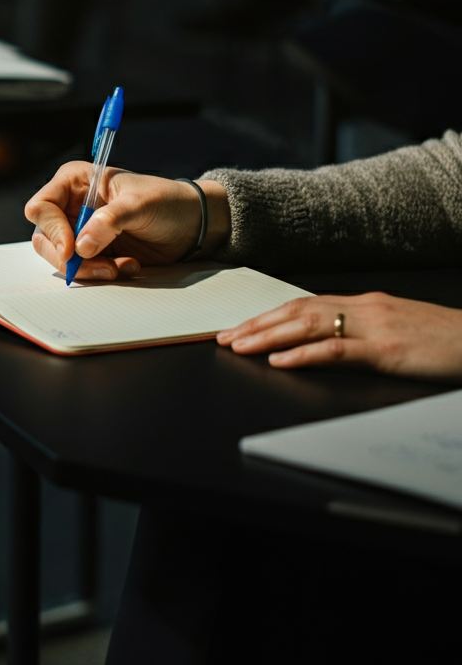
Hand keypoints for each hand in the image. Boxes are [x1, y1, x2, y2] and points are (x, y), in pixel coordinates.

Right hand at [24, 163, 230, 279]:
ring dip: (89, 269)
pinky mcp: (93, 252)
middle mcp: (72, 206)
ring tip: (120, 266)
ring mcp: (80, 230)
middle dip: (70, 258)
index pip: (42, 207)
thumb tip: (81, 245)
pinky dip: (101, 274)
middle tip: (101, 267)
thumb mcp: (140, 204)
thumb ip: (109, 221)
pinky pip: (82, 270)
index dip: (52, 230)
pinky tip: (127, 265)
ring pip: (62, 258)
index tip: (72, 249)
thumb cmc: (167, 201)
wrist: (192, 225)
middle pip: (46, 238)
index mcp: (75, 182)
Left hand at [217, 293, 461, 379]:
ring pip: (308, 326)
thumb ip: (360, 329)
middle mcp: (363, 308)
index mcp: (363, 303)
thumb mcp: (395, 328)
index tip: (239, 326)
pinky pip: (337, 350)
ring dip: (268, 337)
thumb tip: (322, 337)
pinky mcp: (388, 351)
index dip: (268, 315)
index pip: (303, 303)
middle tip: (224, 337)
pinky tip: (279, 361)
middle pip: (297, 311)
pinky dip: (303, 354)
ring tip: (239, 347)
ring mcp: (374, 328)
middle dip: (257, 324)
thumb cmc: (442, 339)